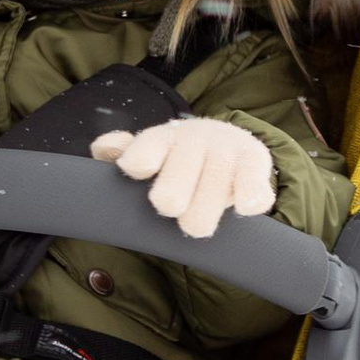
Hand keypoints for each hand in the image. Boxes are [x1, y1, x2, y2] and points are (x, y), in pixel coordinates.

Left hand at [90, 116, 277, 239]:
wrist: (225, 140)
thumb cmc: (175, 156)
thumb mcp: (147, 150)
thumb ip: (120, 151)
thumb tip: (104, 148)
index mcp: (160, 140)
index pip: (141, 157)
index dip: (139, 166)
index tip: (140, 172)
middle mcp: (193, 141)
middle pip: (171, 194)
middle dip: (171, 204)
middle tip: (176, 209)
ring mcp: (225, 150)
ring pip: (211, 193)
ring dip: (203, 214)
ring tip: (198, 219)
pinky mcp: (255, 159)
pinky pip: (252, 190)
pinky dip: (247, 201)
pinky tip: (239, 206)